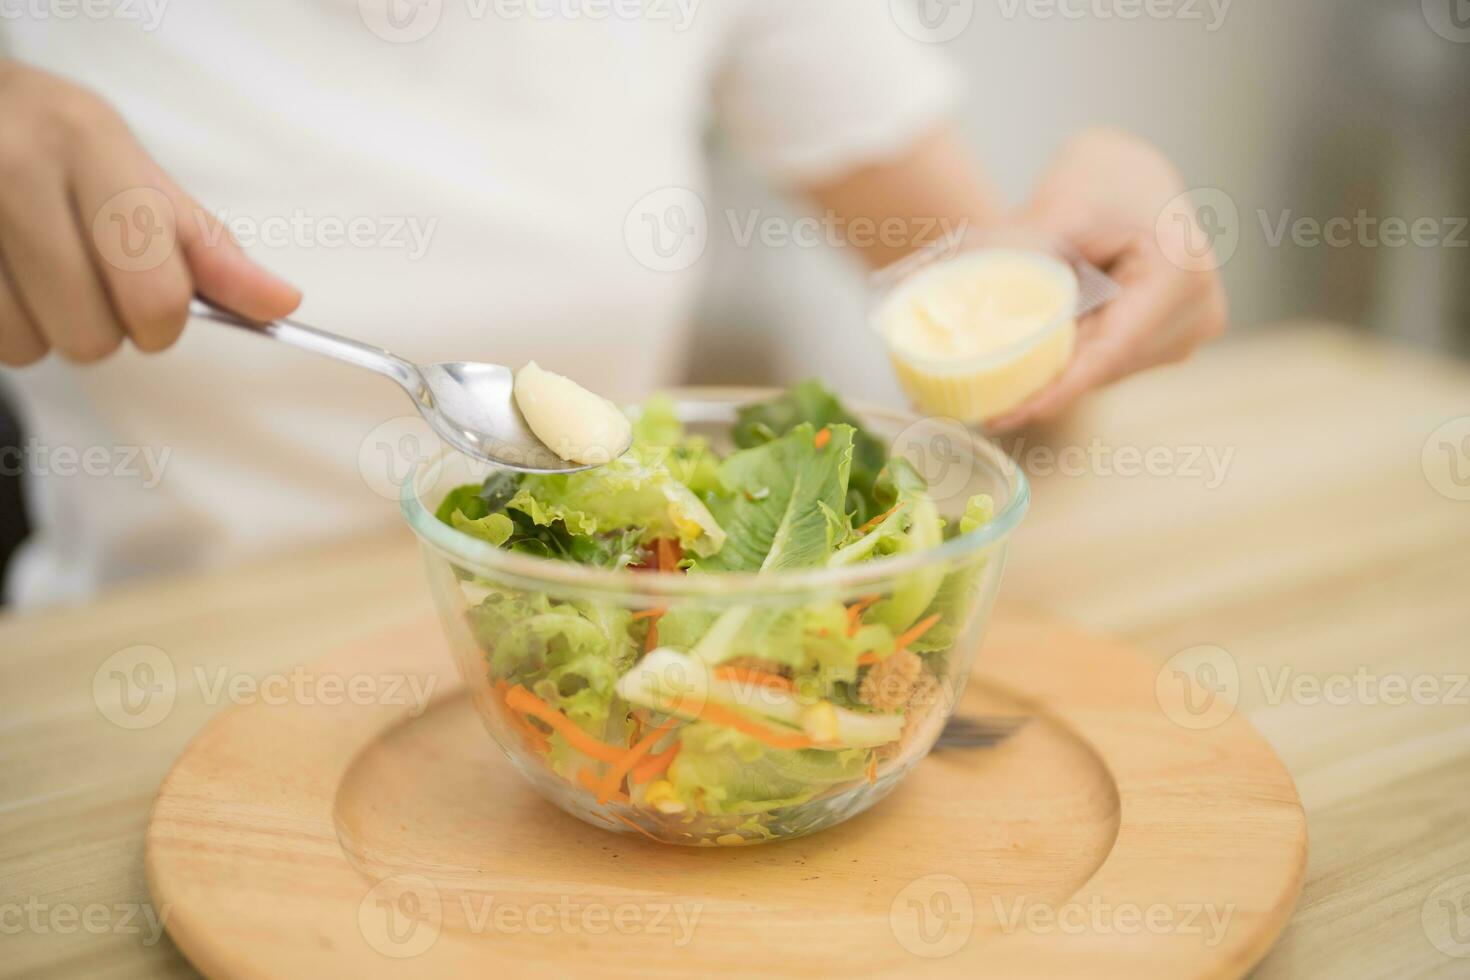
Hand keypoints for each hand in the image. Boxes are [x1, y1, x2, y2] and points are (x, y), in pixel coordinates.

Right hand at [0, 61, 300, 366]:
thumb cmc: (53, 141)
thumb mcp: (136, 172)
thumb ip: (208, 246)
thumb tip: (282, 304)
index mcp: (88, 143)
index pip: (155, 292)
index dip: (163, 323)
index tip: (153, 305)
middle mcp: (16, 167)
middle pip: (92, 335)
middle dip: (100, 325)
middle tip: (83, 277)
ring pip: (30, 347)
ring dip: (42, 327)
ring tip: (32, 268)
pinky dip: (4, 324)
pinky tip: (4, 275)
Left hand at [988, 128, 1227, 430]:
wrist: (1134, 174)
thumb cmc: (1102, 177)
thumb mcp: (1063, 205)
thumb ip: (1022, 248)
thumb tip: (955, 280)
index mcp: (1179, 273)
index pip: (1108, 351)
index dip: (1055, 389)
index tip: (1006, 414)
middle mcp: (1196, 310)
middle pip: (1105, 368)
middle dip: (1042, 386)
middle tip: (976, 404)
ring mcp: (1188, 328)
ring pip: (1104, 371)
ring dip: (1054, 375)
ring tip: (994, 384)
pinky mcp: (1170, 339)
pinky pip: (1109, 361)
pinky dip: (1069, 360)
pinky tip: (1028, 361)